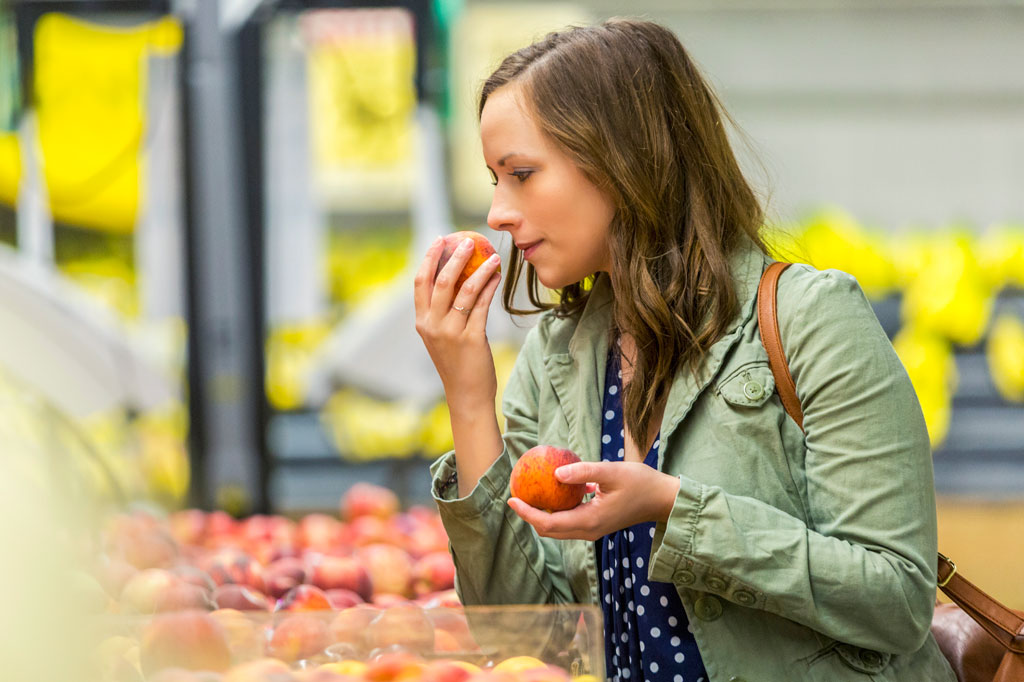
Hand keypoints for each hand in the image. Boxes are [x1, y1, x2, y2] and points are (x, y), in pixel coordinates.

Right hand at [414, 235, 502, 410]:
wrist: (466, 395)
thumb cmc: (457, 363)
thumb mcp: (441, 336)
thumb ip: (444, 311)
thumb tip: (459, 277)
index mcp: (422, 321)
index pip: (420, 282)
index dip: (429, 258)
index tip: (441, 240)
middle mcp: (432, 325)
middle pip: (441, 281)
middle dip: (455, 257)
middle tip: (468, 242)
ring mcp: (451, 332)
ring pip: (465, 290)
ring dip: (480, 269)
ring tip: (492, 257)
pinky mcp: (471, 338)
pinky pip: (482, 305)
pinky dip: (490, 287)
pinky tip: (497, 277)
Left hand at [507, 461, 681, 540]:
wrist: (663, 500)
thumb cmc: (641, 483)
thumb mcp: (611, 472)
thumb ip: (583, 471)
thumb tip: (556, 473)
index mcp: (590, 521)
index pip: (548, 524)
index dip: (527, 513)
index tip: (511, 499)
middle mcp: (589, 530)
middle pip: (549, 530)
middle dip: (530, 516)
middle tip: (516, 495)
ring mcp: (594, 529)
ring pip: (558, 528)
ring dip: (542, 514)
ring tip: (530, 493)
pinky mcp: (598, 523)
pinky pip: (570, 520)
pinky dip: (557, 509)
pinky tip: (554, 489)